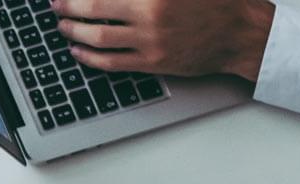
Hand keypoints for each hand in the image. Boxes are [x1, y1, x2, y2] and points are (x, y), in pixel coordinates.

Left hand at [51, 0, 274, 79]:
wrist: (243, 32)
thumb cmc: (217, 0)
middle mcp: (150, 11)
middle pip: (94, 7)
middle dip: (69, 5)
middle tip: (55, 4)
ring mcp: (150, 39)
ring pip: (98, 36)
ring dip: (74, 30)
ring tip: (62, 25)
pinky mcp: (153, 61)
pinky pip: (112, 61)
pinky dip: (89, 56)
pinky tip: (78, 50)